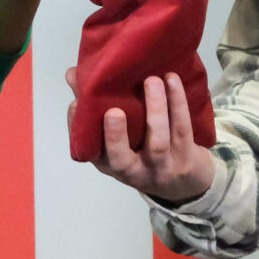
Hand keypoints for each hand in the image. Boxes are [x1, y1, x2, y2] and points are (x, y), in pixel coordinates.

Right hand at [78, 69, 215, 205]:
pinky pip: (182, 128)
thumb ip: (96, 107)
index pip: (89, 150)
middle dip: (116, 136)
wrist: (185, 183)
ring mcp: (161, 166)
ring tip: (151, 80)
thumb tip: (73, 74)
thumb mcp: (119, 138)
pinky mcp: (186, 156)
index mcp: (110, 164)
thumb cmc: (143, 152)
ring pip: (158, 140)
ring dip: (155, 108)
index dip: (79, 129)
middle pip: (121, 158)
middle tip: (113, 111)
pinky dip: (177, 103)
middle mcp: (133, 171)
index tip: (75, 104)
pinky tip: (172, 80)